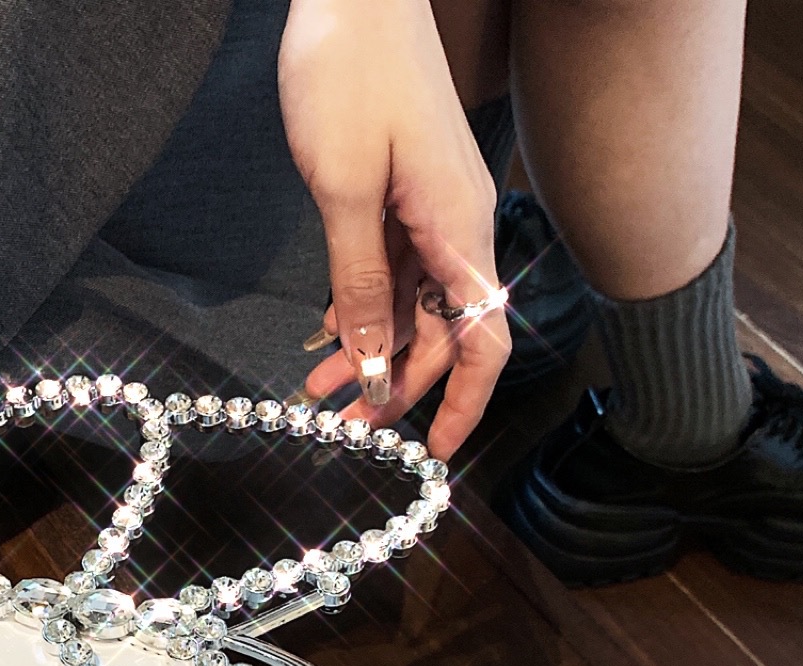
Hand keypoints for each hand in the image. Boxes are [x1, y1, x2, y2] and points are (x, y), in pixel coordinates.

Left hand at [278, 0, 510, 458]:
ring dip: (370, 353)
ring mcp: (429, 214)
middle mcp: (455, 228)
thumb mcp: (345, 191)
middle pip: (443, 335)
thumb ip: (360, 283)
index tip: (440, 453)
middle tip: (342, 424)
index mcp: (459, 229)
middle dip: (397, 386)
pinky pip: (389, 275)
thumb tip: (374, 362)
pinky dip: (360, 310)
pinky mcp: (401, 199)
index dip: (466, 402)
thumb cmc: (351, 75)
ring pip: (411, 309)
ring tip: (317, 390)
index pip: (485, 339)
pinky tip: (327, 337)